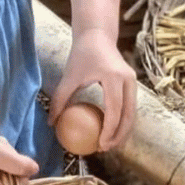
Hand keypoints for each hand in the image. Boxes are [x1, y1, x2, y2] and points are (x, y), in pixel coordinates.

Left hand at [48, 28, 135, 151]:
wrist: (98, 36)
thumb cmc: (81, 55)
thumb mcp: (69, 77)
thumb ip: (60, 99)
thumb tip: (51, 123)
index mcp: (113, 77)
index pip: (114, 110)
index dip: (109, 130)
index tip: (100, 145)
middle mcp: (128, 79)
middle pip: (128, 115)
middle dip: (119, 136)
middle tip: (105, 149)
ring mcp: (133, 81)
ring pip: (132, 113)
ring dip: (123, 130)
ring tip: (110, 144)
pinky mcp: (133, 83)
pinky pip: (130, 107)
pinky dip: (123, 121)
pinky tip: (112, 131)